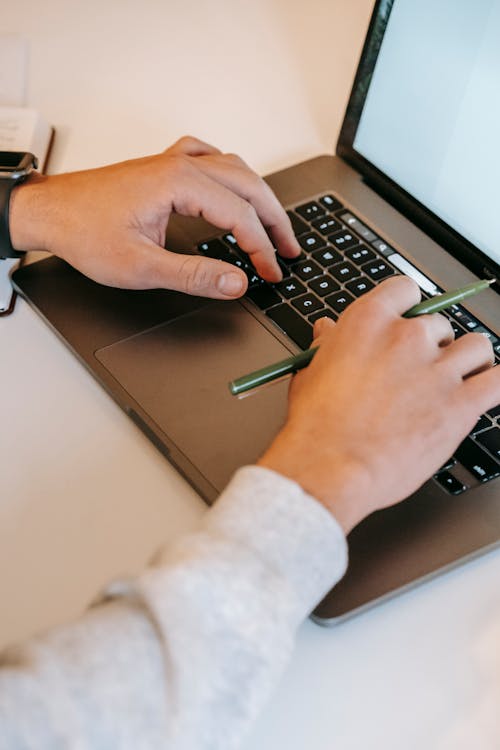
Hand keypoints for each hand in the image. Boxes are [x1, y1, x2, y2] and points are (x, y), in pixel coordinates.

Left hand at [9, 136, 299, 297]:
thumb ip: (193, 277)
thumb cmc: (85, 232)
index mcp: (179, 183)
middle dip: (275, 220)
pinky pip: (208, 157)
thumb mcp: (141, 267)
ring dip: (259, 196)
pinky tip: (232, 183)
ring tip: (273, 224)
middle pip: (248, 185)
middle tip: (290, 250)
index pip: (240, 215)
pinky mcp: (162, 167)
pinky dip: (230, 173)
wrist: (50, 212)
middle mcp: (180, 165)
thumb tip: (236, 282)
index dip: (262, 248)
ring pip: (234, 168)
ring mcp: (172, 162)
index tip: (271, 273)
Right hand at [259, 276, 499, 532]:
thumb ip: (328, 346)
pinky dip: (496, 383)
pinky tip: (485, 390)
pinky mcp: (461, 404)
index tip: (407, 323)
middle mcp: (407, 338)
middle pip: (440, 324)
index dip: (408, 307)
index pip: (405, 290)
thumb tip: (328, 331)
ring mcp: (437, 370)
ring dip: (469, 361)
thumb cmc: (316, 427)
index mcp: (369, 322)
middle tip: (419, 372)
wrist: (331, 467)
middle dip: (432, 346)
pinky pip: (499, 381)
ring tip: (459, 379)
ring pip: (477, 347)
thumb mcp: (311, 373)